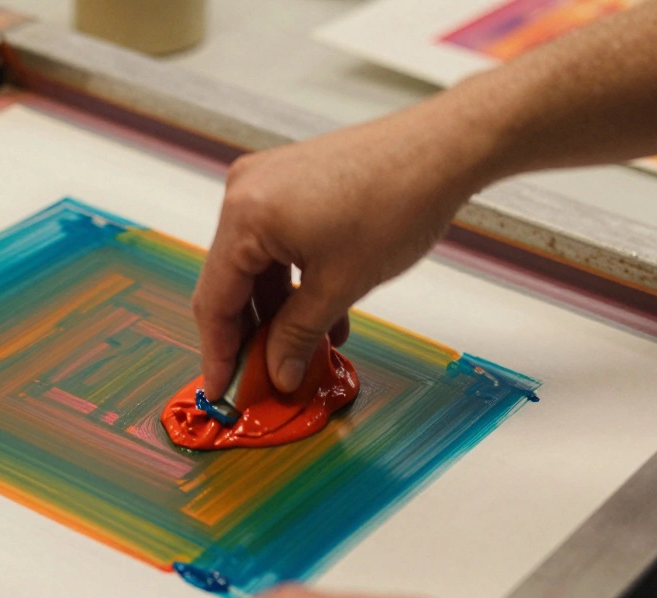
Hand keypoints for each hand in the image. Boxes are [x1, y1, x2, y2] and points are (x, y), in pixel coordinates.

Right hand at [193, 97, 501, 396]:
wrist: (442, 150)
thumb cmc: (397, 200)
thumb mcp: (340, 285)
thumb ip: (298, 335)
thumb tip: (276, 372)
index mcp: (245, 216)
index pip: (215, 300)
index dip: (218, 352)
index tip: (223, 389)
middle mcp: (245, 193)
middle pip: (232, 282)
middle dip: (251, 334)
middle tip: (263, 378)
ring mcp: (267, 184)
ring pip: (257, 266)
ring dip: (276, 312)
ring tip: (301, 352)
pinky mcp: (290, 183)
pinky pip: (277, 244)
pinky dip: (293, 282)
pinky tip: (320, 316)